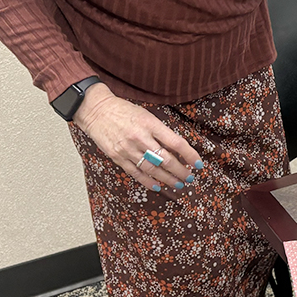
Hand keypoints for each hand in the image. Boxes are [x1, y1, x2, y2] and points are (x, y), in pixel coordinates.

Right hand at [74, 82, 202, 197]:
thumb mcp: (147, 115)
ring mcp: (128, 149)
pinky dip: (147, 181)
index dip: (190, 155)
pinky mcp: (117, 157)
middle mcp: (140, 138)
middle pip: (165, 159)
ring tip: (177, 184)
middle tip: (190, 177)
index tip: (199, 163)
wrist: (97, 111)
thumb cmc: (125, 111)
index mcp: (151, 124)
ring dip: (167, 178)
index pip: (176, 142)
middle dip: (180, 171)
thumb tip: (177, 149)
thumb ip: (161, 131)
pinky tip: (157, 186)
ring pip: (152, 169)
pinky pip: (135, 173)